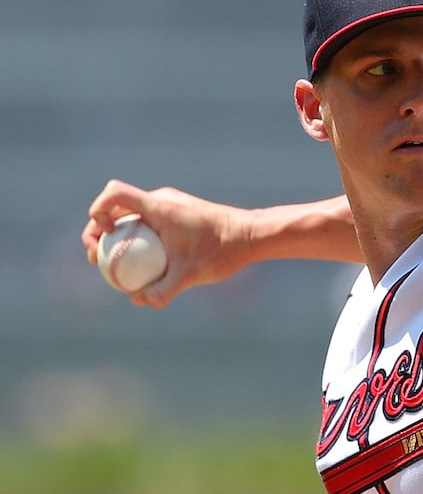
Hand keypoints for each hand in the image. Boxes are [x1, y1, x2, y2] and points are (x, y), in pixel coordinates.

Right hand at [83, 180, 253, 308]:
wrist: (253, 235)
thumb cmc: (223, 251)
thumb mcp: (192, 275)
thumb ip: (164, 291)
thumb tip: (138, 301)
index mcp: (159, 206)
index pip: (114, 193)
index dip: (98, 210)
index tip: (105, 235)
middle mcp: (161, 200)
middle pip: (116, 206)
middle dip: (99, 230)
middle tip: (98, 259)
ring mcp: (170, 205)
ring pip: (132, 216)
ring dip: (118, 236)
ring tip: (117, 266)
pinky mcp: (178, 214)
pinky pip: (149, 223)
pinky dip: (138, 239)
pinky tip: (145, 266)